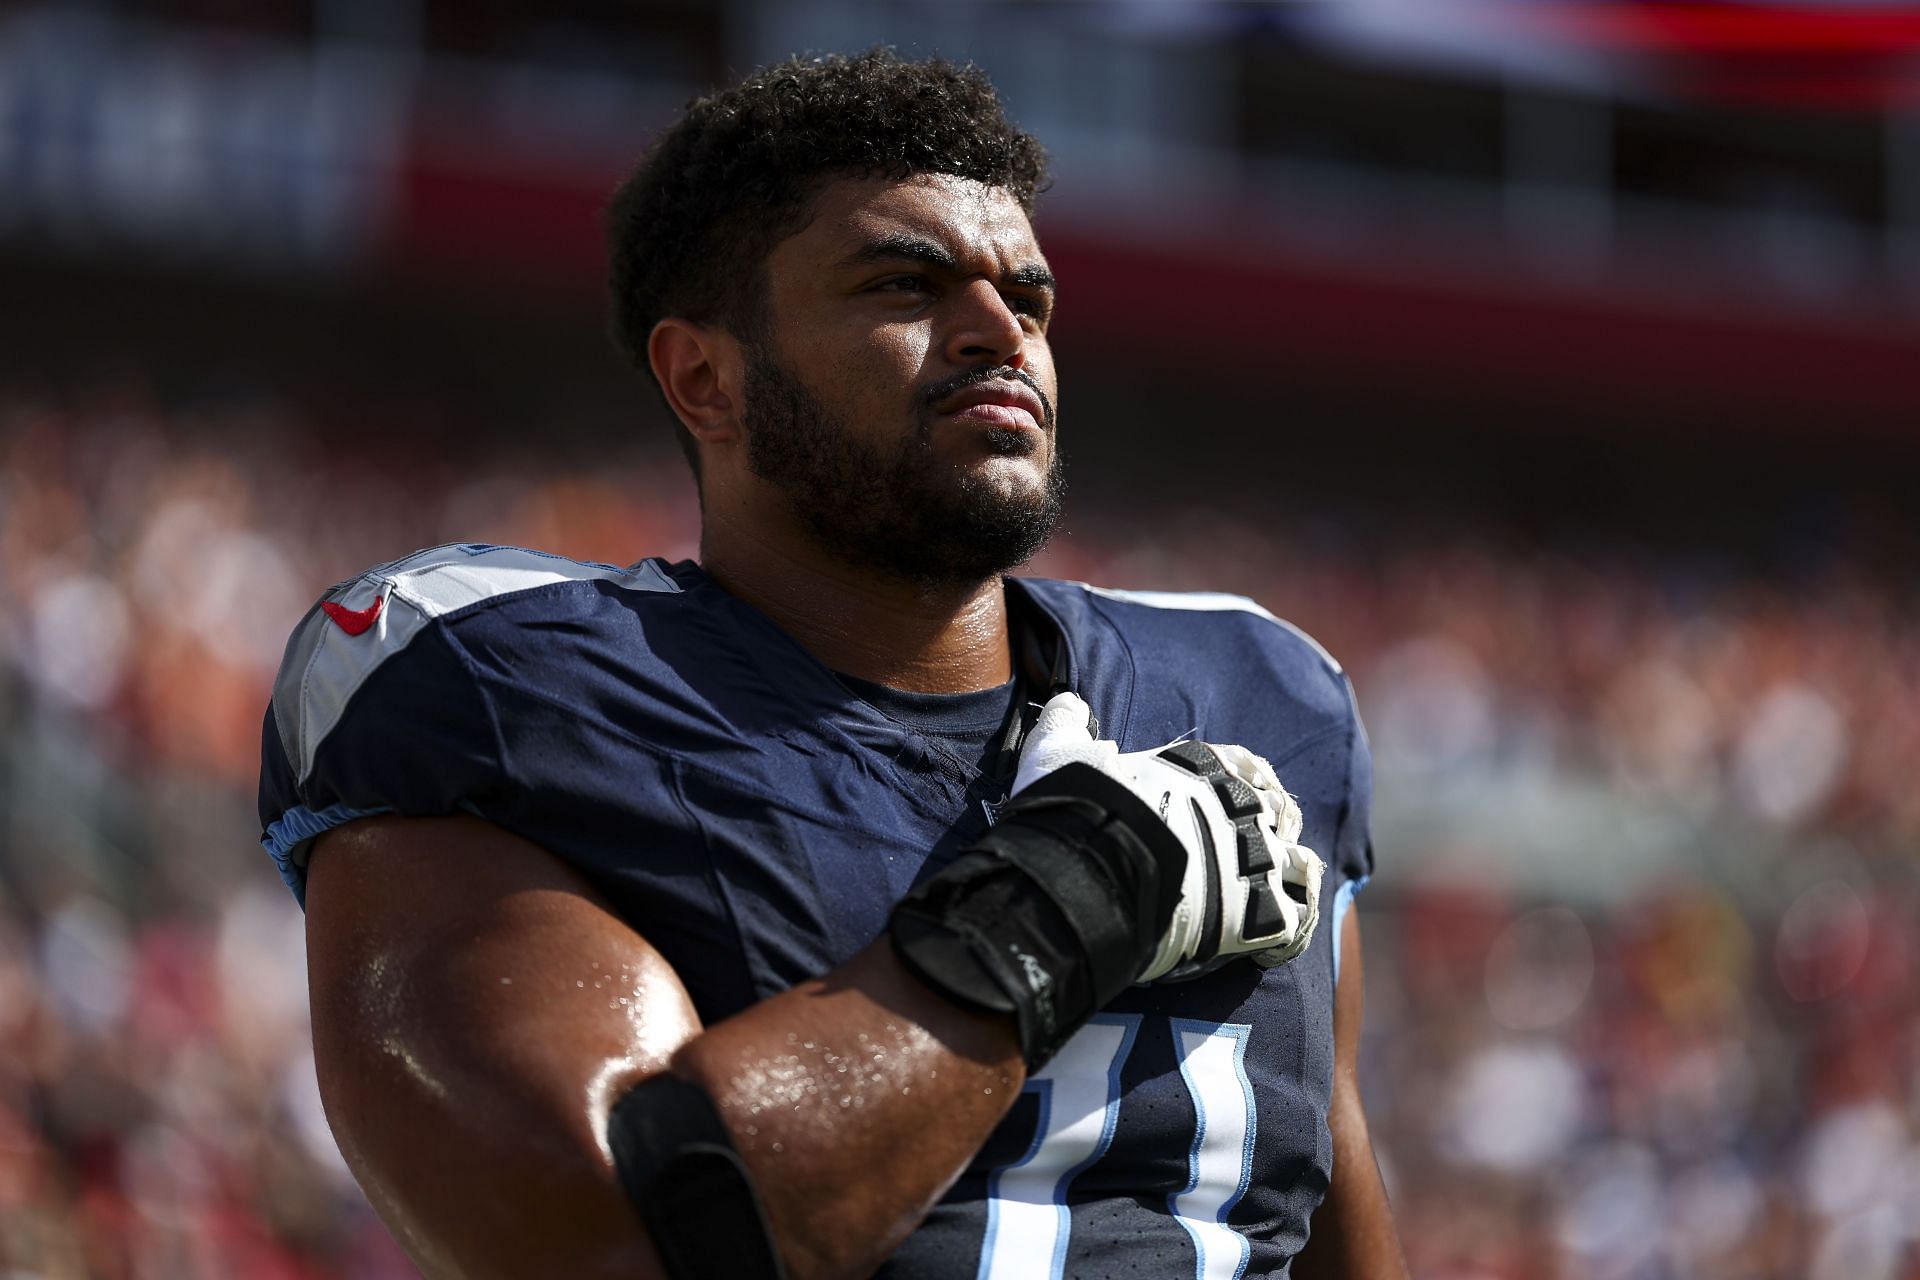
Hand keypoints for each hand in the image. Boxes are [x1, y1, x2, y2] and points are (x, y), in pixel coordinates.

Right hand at [1013, 692, 1323, 980]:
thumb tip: (1064, 703)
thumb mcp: (1062, 753)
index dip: (1245, 782)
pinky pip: (1297, 923)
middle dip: (1271, 831)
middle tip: (1249, 855)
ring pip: (1299, 863)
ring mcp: (1257, 857)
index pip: (1244, 764)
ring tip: (1264, 897)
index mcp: (1202, 767)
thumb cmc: (1082, 808)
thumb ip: (1068, 727)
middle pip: (1279, 812)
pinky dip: (1286, 933)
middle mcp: (1240, 806)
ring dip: (1287, 879)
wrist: (1096, 869)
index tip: (1239, 797)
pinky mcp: (1260, 911)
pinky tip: (1263, 943)